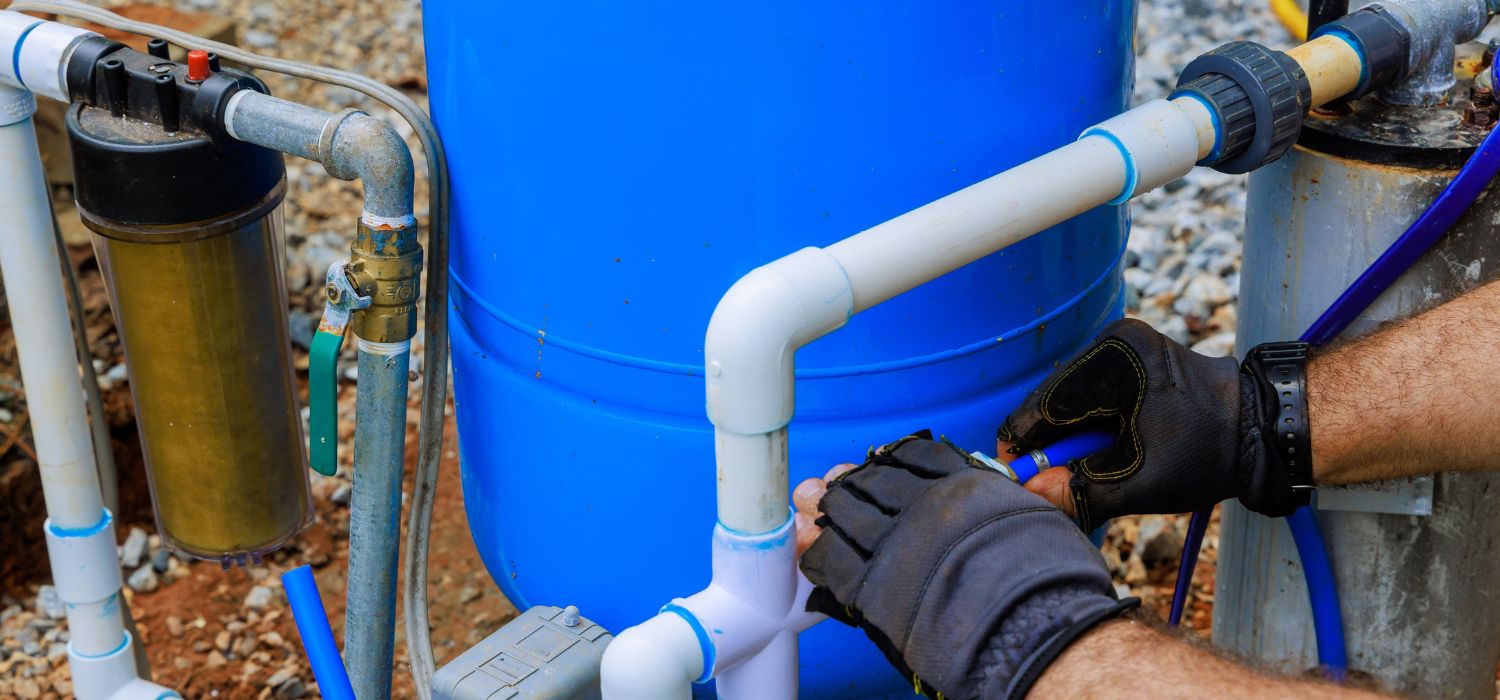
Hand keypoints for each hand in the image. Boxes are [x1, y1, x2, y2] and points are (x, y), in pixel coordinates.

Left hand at [796, 435, 1135, 698]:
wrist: (1029, 629)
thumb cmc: (1045, 581)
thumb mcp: (1039, 520)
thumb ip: (1020, 498)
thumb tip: (1033, 481)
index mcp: (960, 483)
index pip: (908, 457)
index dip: (884, 462)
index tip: (871, 464)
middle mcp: (921, 504)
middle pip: (866, 482)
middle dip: (843, 484)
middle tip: (824, 487)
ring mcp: (893, 543)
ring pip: (841, 514)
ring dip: (824, 513)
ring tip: (811, 513)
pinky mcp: (871, 586)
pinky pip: (829, 561)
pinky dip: (817, 555)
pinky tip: (814, 554)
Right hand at [998, 318, 1295, 529]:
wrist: (1262, 430)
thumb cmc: (1209, 453)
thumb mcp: (1142, 482)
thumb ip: (1082, 489)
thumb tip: (1032, 492)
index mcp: (1114, 358)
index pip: (1046, 402)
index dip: (1024, 442)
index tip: (1012, 474)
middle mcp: (1113, 342)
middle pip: (1055, 399)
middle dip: (1049, 443)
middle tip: (1046, 483)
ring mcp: (1122, 347)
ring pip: (1071, 399)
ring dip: (1069, 437)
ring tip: (1079, 472)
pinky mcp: (1131, 359)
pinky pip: (1091, 395)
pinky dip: (1089, 426)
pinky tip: (1098, 453)